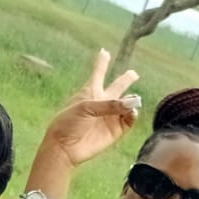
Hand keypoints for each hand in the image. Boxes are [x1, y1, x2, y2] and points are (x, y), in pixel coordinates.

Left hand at [37, 49, 139, 167]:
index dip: (102, 62)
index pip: (98, 73)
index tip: (104, 52)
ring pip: (127, 104)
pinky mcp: (115, 130)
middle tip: (133, 73)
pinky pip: (129, 120)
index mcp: (90, 92)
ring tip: (133, 101)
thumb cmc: (69, 123)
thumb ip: (110, 104)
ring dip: (132, 100)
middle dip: (125, 80)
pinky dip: (133, 115)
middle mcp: (102, 103)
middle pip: (117, 87)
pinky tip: (132, 112)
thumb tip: (133, 104)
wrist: (65, 146)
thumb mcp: (86, 107)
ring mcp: (109, 117)